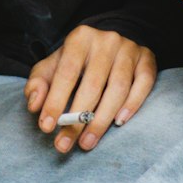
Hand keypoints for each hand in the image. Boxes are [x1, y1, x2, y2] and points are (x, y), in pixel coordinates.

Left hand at [24, 25, 157, 153]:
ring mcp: (129, 49)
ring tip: (86, 143)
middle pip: (93, 84)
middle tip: (65, 144)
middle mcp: (107, 40)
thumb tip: (35, 105)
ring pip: (118, 88)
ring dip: (101, 121)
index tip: (46, 127)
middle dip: (77, 119)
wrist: (110, 41)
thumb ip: (39, 83)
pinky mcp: (147, 59)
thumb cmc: (77, 60)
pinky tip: (119, 123)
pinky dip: (132, 104)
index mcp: (80, 37)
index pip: (67, 72)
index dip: (55, 101)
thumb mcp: (53, 65)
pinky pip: (143, 84)